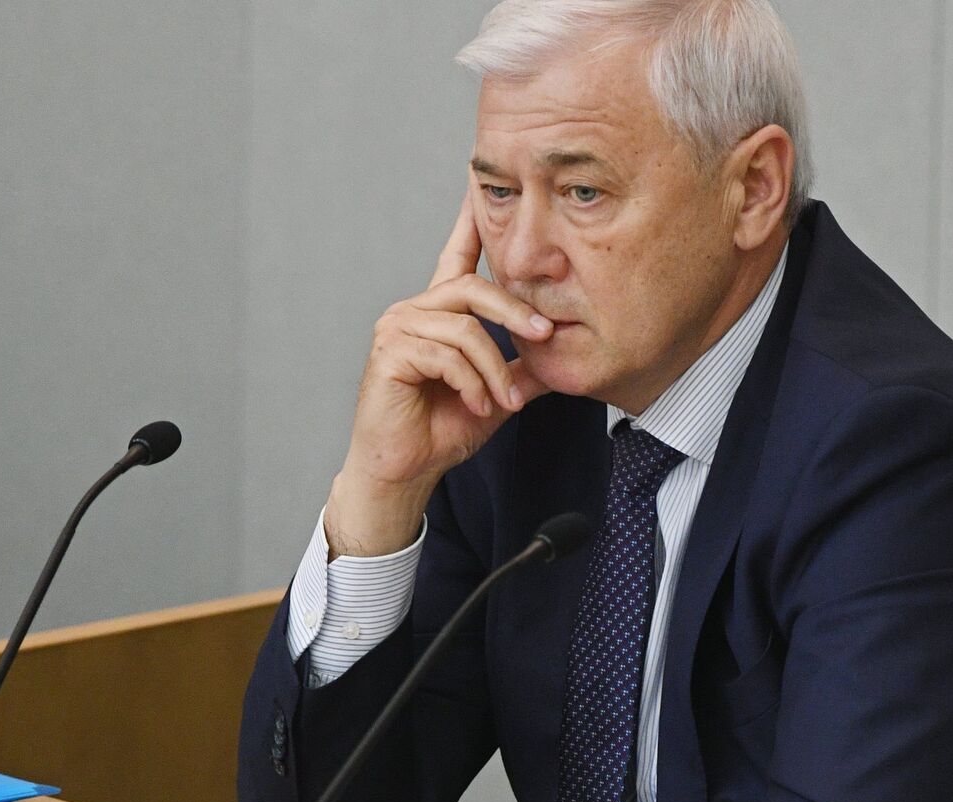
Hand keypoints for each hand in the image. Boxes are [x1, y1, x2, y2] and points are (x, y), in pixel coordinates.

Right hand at [326, 190, 553, 556]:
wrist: (407, 470)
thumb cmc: (443, 429)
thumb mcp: (497, 392)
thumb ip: (522, 366)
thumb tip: (562, 350)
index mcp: (440, 313)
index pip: (458, 255)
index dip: (470, 219)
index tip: (480, 180)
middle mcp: (415, 311)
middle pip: (473, 287)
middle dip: (516, 311)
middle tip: (547, 336)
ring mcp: (398, 328)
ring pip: (465, 326)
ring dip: (494, 367)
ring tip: (505, 400)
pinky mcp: (390, 352)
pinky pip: (446, 353)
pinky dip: (471, 382)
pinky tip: (475, 404)